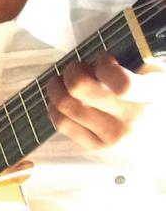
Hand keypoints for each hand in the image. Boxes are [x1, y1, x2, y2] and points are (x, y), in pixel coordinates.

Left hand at [46, 53, 165, 150]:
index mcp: (152, 95)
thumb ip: (136, 63)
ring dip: (59, 87)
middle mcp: (132, 119)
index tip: (106, 60)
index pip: (122, 84)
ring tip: (67, 83)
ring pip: (65, 105)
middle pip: (79, 87)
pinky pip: (63, 124)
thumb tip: (98, 61)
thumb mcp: (158, 75)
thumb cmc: (158, 101)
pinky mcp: (97, 149)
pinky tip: (64, 101)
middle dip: (73, 70)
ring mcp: (113, 137)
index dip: (104, 65)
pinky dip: (56, 107)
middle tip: (79, 68)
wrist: (163, 143)